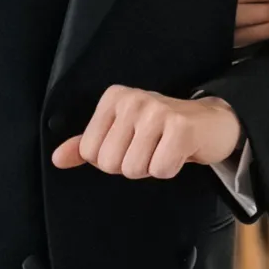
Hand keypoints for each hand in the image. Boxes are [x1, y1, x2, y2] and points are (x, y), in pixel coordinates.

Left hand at [51, 86, 246, 180]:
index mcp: (113, 98)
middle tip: (151, 148)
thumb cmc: (161, 129)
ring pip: (134, 169)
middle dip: (132, 165)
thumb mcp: (120, 131)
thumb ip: (86, 145)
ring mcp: (157, 111)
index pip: (90, 152)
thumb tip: (57, 159)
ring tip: (164, 149)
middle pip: (110, 164)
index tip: (132, 144)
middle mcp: (132, 99)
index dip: (112, 159)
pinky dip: (171, 169)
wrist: (211, 122)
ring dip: (152, 167)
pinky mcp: (180, 128)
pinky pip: (160, 170)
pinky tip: (179, 152)